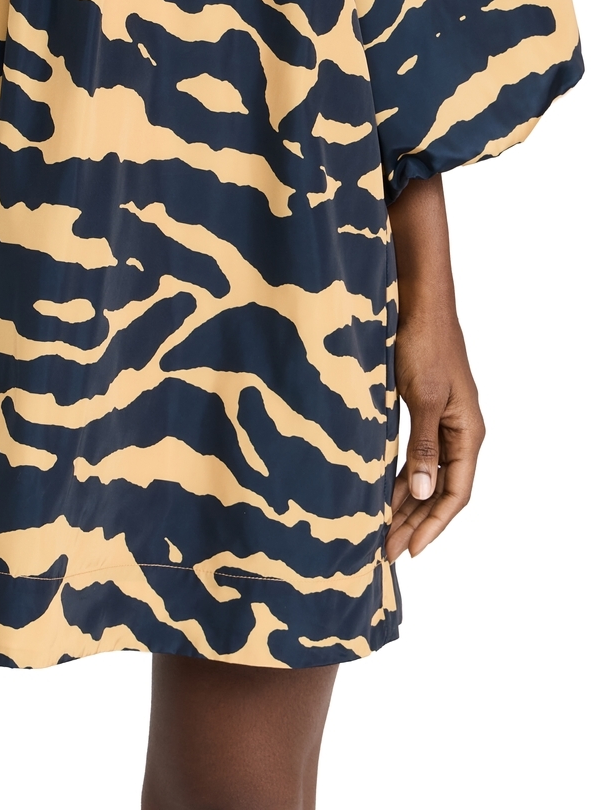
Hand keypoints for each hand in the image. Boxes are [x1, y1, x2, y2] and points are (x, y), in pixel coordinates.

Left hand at [386, 302, 484, 559]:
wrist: (420, 303)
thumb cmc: (426, 345)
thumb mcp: (425, 398)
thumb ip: (424, 446)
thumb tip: (421, 492)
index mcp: (468, 432)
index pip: (456, 492)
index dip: (434, 523)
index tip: (412, 550)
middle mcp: (460, 433)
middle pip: (441, 490)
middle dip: (416, 521)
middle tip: (388, 550)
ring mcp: (444, 423)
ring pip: (428, 476)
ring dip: (407, 504)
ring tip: (383, 530)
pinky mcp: (425, 412)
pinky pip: (417, 456)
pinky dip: (402, 477)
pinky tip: (383, 492)